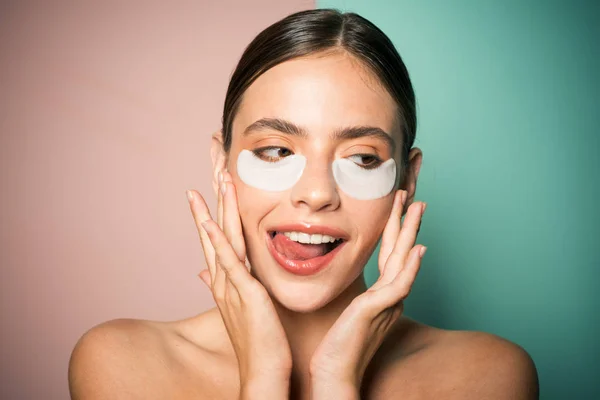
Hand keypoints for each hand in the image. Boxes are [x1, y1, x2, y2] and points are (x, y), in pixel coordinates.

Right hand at [187, 171, 291, 392]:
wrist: (263, 372)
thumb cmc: (259, 342)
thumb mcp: (241, 308)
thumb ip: (229, 286)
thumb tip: (207, 274)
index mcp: (227, 280)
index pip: (216, 236)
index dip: (212, 208)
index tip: (213, 181)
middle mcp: (223, 278)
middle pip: (214, 229)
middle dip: (213, 195)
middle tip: (212, 162)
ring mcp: (231, 284)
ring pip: (221, 237)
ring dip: (216, 205)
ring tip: (215, 175)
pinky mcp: (243, 293)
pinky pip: (227, 261)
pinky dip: (215, 239)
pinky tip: (207, 218)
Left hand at [309, 190, 426, 390]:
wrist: (334, 373)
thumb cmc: (338, 346)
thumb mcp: (349, 314)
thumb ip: (359, 299)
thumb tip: (356, 286)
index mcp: (381, 295)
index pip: (390, 256)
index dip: (394, 231)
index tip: (396, 208)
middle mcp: (389, 297)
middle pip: (401, 252)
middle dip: (407, 224)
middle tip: (415, 198)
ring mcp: (387, 303)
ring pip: (403, 260)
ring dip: (411, 232)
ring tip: (417, 208)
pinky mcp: (379, 310)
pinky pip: (400, 285)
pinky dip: (411, 267)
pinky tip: (419, 249)